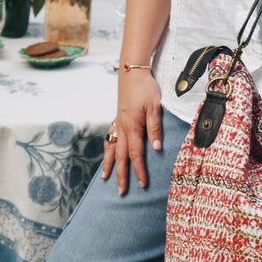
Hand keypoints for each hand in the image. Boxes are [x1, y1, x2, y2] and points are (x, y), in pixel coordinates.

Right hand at [101, 70, 161, 193]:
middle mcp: (122, 128)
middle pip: (120, 157)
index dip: (139, 171)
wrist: (132, 70)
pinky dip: (107, 148)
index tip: (142, 185)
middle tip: (120, 192)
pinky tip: (107, 153)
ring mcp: (117, 123)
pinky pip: (109, 137)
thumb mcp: (155, 107)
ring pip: (111, 149)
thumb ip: (155, 128)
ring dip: (108, 164)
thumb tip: (156, 148)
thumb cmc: (146, 87)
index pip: (136, 155)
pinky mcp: (117, 117)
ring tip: (105, 178)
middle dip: (121, 175)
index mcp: (133, 128)